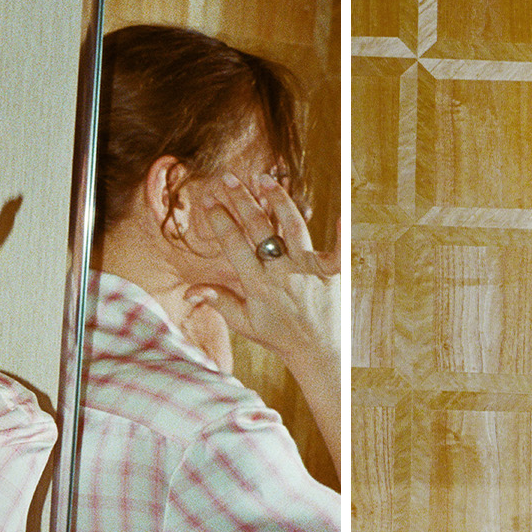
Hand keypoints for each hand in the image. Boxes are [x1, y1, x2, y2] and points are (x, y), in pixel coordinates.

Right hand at [168, 173, 339, 368]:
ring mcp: (308, 272)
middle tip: (228, 178)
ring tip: (264, 179)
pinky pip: (338, 251)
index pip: (235, 245)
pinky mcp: (332, 274)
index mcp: (258, 286)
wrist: (317, 352)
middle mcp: (282, 275)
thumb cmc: (279, 335)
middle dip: (242, 201)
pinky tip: (342, 213)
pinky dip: (342, 233)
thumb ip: (219, 301)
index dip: (221, 221)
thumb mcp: (244, 323)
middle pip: (259, 229)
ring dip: (278, 202)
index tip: (210, 201)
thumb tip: (190, 291)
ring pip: (293, 228)